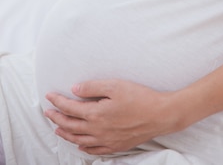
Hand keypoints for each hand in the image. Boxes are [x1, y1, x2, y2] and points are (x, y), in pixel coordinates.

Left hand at [44, 79, 180, 155]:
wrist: (160, 115)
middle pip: (70, 126)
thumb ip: (93, 88)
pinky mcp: (116, 146)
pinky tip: (81, 144)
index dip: (57, 101)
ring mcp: (106, 140)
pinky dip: (83, 147)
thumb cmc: (140, 97)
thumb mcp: (115, 85)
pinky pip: (94, 150)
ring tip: (57, 129)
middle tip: (47, 112)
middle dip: (57, 118)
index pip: (70, 108)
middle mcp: (97, 130)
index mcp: (96, 114)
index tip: (49, 95)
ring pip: (79, 140)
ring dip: (66, 134)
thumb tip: (75, 89)